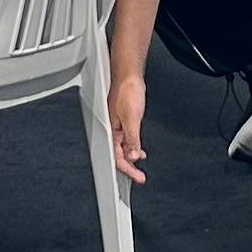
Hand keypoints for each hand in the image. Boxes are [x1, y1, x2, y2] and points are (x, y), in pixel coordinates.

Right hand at [105, 71, 148, 185]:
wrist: (129, 74)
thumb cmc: (127, 90)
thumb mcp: (132, 118)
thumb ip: (132, 139)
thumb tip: (133, 156)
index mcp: (110, 130)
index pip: (117, 158)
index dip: (128, 170)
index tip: (138, 178)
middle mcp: (112, 129)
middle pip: (118, 155)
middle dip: (129, 168)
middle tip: (140, 177)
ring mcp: (117, 125)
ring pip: (122, 148)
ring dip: (131, 158)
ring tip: (140, 167)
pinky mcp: (122, 120)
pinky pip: (126, 139)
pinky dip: (133, 147)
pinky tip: (138, 150)